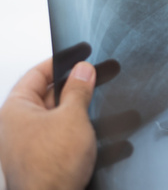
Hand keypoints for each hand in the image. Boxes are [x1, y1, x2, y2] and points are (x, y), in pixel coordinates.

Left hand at [0, 58, 96, 189]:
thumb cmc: (49, 167)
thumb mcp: (72, 117)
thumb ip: (79, 89)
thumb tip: (83, 70)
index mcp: (15, 109)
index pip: (36, 74)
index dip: (59, 63)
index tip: (78, 57)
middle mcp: (16, 126)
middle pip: (46, 94)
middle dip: (72, 87)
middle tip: (93, 79)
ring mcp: (27, 144)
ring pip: (56, 116)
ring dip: (78, 111)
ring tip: (96, 106)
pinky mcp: (41, 159)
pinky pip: (60, 136)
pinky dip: (76, 131)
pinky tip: (93, 132)